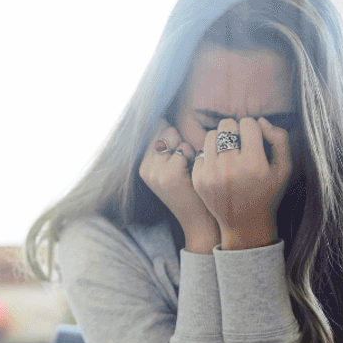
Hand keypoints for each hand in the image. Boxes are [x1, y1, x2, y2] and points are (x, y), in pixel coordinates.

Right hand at [138, 121, 218, 253]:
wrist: (199, 221)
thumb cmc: (191, 191)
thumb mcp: (171, 170)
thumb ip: (166, 147)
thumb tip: (165, 121)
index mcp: (143, 167)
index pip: (157, 133)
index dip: (175, 140)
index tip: (182, 160)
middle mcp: (145, 170)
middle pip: (166, 134)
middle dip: (181, 143)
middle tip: (187, 166)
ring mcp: (156, 173)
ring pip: (176, 141)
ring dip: (189, 150)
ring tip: (191, 171)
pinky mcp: (171, 176)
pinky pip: (185, 149)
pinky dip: (194, 157)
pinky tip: (195, 173)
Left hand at [191, 117, 291, 250]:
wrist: (244, 223)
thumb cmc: (267, 193)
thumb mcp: (284, 168)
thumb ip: (280, 139)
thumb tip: (260, 120)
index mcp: (253, 164)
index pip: (248, 123)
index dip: (253, 129)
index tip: (255, 141)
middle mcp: (230, 168)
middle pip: (226, 125)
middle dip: (235, 130)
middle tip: (241, 144)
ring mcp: (210, 174)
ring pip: (210, 135)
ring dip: (220, 140)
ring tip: (229, 153)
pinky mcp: (198, 179)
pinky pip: (200, 152)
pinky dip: (210, 156)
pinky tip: (219, 168)